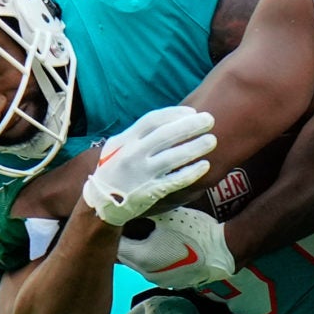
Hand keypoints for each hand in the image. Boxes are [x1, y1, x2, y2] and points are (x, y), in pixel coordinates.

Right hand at [83, 106, 215, 226]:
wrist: (101, 202)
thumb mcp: (118, 147)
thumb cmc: (114, 169)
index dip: (174, 114)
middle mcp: (133, 155)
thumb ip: (139, 134)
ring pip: (173, 158)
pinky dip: (190, 173)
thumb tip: (169, 119)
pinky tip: (204, 165)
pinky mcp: (150, 191)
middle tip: (210, 119)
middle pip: (165, 135)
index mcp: (126, 140)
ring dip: (195, 147)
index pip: (152, 120)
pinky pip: (174, 181)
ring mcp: (142, 174)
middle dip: (190, 126)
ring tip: (212, 140)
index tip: (193, 111)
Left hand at [117, 206, 236, 288]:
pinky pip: (157, 270)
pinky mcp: (174, 283)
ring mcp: (161, 280)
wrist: (223, 250)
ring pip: (141, 265)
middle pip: (126, 257)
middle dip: (126, 243)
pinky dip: (156, 260)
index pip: (115, 244)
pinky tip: (166, 249)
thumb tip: (131, 207)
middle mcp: (145, 273)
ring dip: (141, 253)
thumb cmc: (195, 232)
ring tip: (148, 237)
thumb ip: (144, 214)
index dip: (116, 231)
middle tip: (130, 227)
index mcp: (139, 257)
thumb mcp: (167, 216)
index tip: (118, 220)